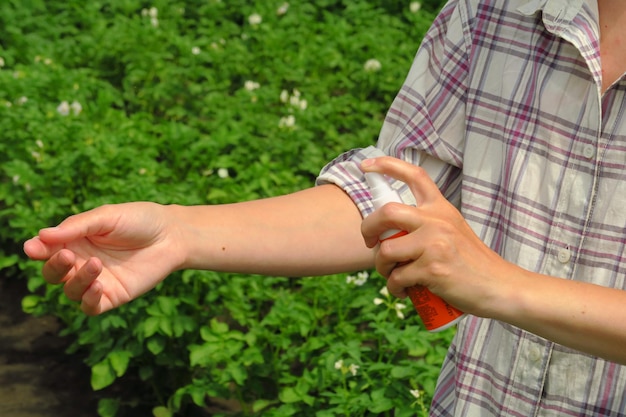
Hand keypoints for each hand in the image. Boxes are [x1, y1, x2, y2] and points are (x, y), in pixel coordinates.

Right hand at [23, 202, 184, 314]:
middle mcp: (82, 261)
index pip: (48, 249)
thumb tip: (42, 236)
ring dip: (77, 280)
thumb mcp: (107, 216)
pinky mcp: (113, 295)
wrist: (172, 235)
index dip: (37, 250)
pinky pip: (90, 307)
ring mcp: (97, 280)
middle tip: (67, 255)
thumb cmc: (140, 220)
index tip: (34, 248)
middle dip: (54, 266)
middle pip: (53, 273)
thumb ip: (77, 226)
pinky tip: (99, 286)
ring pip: (70, 291)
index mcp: (76, 240)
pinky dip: (88, 300)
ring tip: (95, 264)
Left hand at [360, 157, 515, 315]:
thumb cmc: (471, 263)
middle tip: (369, 242)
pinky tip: (404, 292)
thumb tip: (388, 232)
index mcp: (441, 208)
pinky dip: (394, 288)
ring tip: (392, 275)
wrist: (499, 287)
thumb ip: (427, 224)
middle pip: (387, 212)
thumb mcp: (453, 230)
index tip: (366, 164)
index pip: (414, 175)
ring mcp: (435, 244)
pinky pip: (397, 277)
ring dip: (381, 267)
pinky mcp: (433, 269)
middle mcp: (437, 221)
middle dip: (368, 228)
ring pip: (386, 250)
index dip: (387, 165)